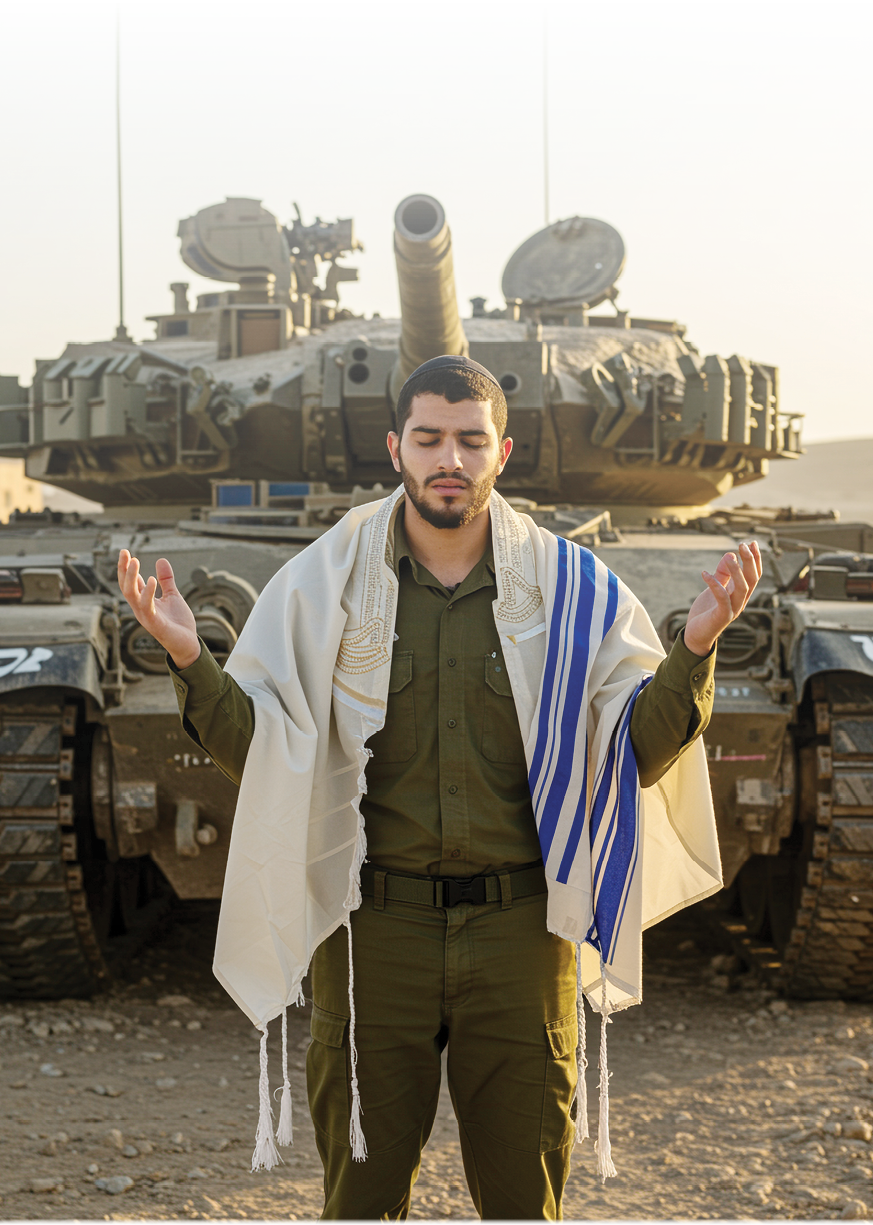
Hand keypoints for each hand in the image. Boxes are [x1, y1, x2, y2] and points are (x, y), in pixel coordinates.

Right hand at [117, 550, 200, 669]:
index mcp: (143, 602)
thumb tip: (161, 559)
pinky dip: (147, 593)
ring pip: (131, 595)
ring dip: (131, 578)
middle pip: (126, 587)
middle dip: (123, 570)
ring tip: (135, 561)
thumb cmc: (178, 622)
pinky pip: (147, 607)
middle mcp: (140, 608)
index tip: (125, 552)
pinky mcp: (155, 624)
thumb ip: (166, 580)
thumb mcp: (173, 596)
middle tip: (124, 552)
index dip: (125, 568)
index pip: (129, 583)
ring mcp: (146, 616)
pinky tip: (151, 580)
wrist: (188, 643)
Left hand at [683, 541, 761, 656]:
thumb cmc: (706, 612)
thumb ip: (722, 574)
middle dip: (750, 560)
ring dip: (737, 570)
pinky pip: (722, 598)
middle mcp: (741, 601)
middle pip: (752, 579)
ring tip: (731, 556)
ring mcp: (733, 609)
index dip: (755, 559)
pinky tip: (704, 573)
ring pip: (742, 587)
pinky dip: (714, 584)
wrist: (696, 636)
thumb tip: (729, 555)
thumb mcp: (714, 588)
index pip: (754, 575)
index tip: (751, 542)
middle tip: (742, 544)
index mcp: (741, 594)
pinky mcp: (722, 616)